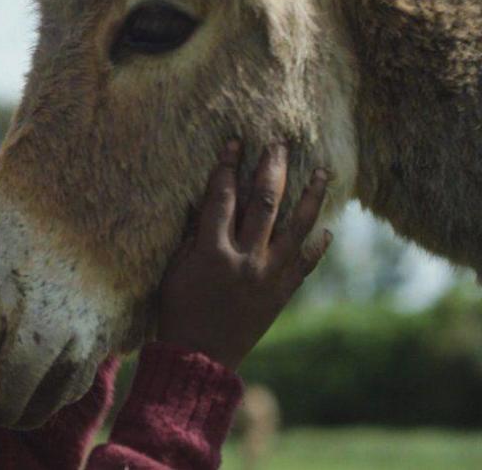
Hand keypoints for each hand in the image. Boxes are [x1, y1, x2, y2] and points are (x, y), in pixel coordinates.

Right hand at [154, 141, 331, 369]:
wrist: (200, 358)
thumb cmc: (177, 312)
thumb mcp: (174, 271)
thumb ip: (190, 236)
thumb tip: (202, 201)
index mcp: (212, 251)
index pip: (222, 197)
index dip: (227, 166)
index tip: (235, 143)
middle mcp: (245, 259)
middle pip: (264, 202)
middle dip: (272, 168)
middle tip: (279, 143)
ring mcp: (268, 276)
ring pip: (296, 227)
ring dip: (310, 196)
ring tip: (322, 171)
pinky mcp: (281, 294)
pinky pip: (305, 264)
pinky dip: (317, 247)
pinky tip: (327, 229)